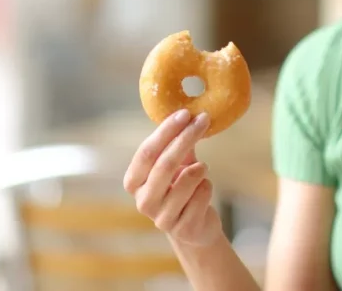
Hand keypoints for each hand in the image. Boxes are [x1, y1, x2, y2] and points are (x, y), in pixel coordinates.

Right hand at [123, 109, 222, 246]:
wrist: (195, 228)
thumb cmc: (182, 189)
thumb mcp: (176, 165)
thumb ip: (177, 145)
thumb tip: (187, 115)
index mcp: (134, 182)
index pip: (146, 153)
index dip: (166, 131)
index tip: (185, 113)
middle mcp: (143, 201)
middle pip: (165, 164)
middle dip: (186, 138)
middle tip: (203, 120)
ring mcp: (162, 218)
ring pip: (186, 181)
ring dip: (200, 168)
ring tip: (203, 167)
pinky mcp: (183, 229)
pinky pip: (201, 196)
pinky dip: (207, 186)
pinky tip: (204, 190)